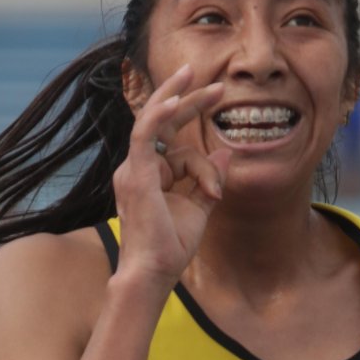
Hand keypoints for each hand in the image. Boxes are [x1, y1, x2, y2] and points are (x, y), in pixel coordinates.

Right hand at [112, 63, 228, 286]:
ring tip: (214, 89)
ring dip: (186, 104)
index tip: (222, 107)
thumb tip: (226, 152)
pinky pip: (145, 134)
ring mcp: (133, 169)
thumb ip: (209, 179)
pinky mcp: (136, 174)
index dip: (198, 129)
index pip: (177, 144)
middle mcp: (136, 167)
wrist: (153, 273)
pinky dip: (160, 114)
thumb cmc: (170, 247)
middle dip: (190, 99)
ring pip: (168, 132)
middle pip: (163, 121)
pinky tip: (177, 100)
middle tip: (220, 86)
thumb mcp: (199, 207)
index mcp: (149, 174)